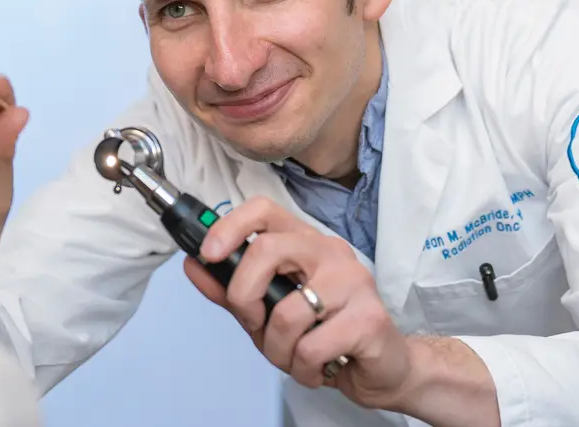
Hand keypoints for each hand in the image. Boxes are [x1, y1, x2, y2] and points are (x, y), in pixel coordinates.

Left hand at [183, 197, 413, 410]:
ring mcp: (353, 282)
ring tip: (295, 357)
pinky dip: (303, 368)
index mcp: (305, 243)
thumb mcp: (267, 313)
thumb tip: (193, 264)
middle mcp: (330, 253)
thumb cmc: (324, 335)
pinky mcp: (368, 319)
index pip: (264, 210)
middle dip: (244, 296)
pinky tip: (318, 368)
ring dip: (277, 350)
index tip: (208, 253)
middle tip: (254, 324)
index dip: (230, 226)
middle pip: (266, 249)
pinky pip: (310, 347)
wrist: (384, 368)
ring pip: (285, 313)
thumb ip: (230, 289)